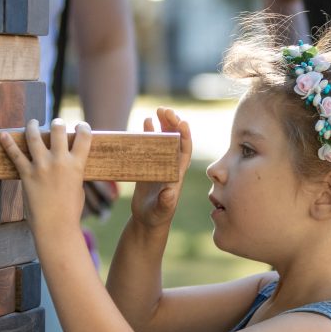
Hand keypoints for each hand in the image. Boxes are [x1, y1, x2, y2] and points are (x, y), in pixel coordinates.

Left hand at [0, 118, 91, 234]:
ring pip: (34, 136)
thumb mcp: (78, 188)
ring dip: (33, 126)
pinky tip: (3, 135)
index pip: (83, 137)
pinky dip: (7, 143)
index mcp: (77, 165)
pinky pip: (14, 154)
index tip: (81, 126)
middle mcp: (59, 161)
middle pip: (58, 130)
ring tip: (33, 123)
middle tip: (56, 124)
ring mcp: (41, 166)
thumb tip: (69, 163)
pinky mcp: (26, 174)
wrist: (56, 226)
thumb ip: (74, 172)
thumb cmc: (70, 211)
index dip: (83, 128)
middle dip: (57, 123)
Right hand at [131, 108, 191, 228]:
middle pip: (174, 140)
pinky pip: (149, 146)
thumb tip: (170, 191)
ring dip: (162, 125)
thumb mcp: (162, 210)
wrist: (148, 221)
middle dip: (172, 124)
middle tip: (165, 110)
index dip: (185, 137)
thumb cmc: (157, 217)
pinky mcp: (147, 166)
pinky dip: (148, 134)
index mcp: (177, 174)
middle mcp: (170, 166)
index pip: (184, 151)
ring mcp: (159, 165)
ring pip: (163, 140)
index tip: (182, 123)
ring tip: (158, 111)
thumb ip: (166, 201)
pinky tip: (146, 122)